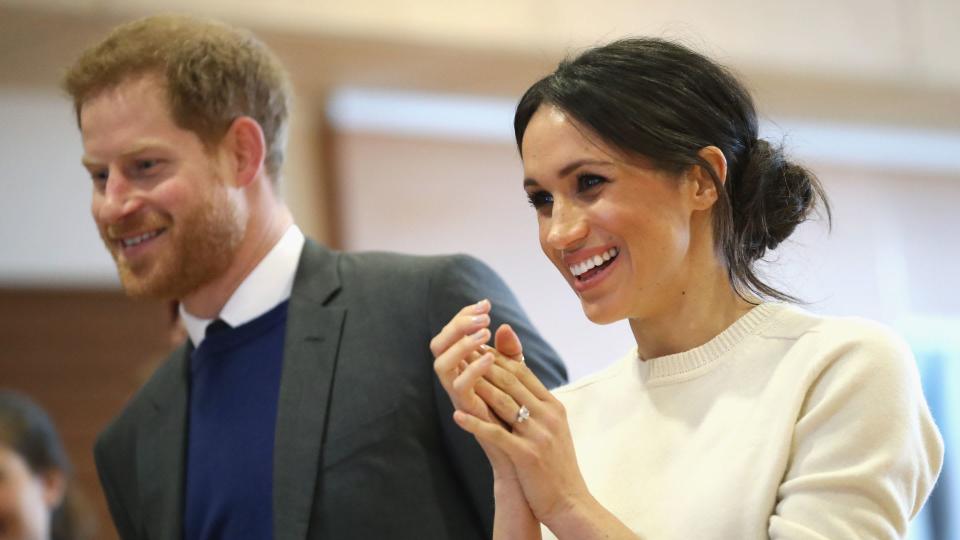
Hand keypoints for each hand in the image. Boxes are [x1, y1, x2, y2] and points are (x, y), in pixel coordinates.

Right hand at [431, 301, 524, 476]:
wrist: (522, 459)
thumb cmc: (517, 420)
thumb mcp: (516, 379)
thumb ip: (510, 355)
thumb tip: (505, 326)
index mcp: (464, 369)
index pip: (451, 335)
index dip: (463, 316)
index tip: (485, 303)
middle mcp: (455, 381)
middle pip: (438, 345)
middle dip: (456, 325)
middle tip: (482, 314)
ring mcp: (458, 397)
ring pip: (441, 364)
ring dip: (460, 344)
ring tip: (483, 332)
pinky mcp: (467, 412)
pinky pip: (459, 388)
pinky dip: (472, 370)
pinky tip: (490, 357)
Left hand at [453, 351, 591, 526]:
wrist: (569, 501)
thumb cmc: (556, 464)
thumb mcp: (551, 427)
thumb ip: (536, 403)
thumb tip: (518, 382)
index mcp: (553, 406)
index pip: (522, 372)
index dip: (498, 358)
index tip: (477, 348)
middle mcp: (548, 415)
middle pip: (511, 381)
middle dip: (483, 365)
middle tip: (461, 352)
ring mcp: (538, 435)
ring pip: (503, 402)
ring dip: (477, 386)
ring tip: (456, 375)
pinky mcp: (527, 455)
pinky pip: (495, 434)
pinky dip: (474, 424)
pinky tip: (457, 415)